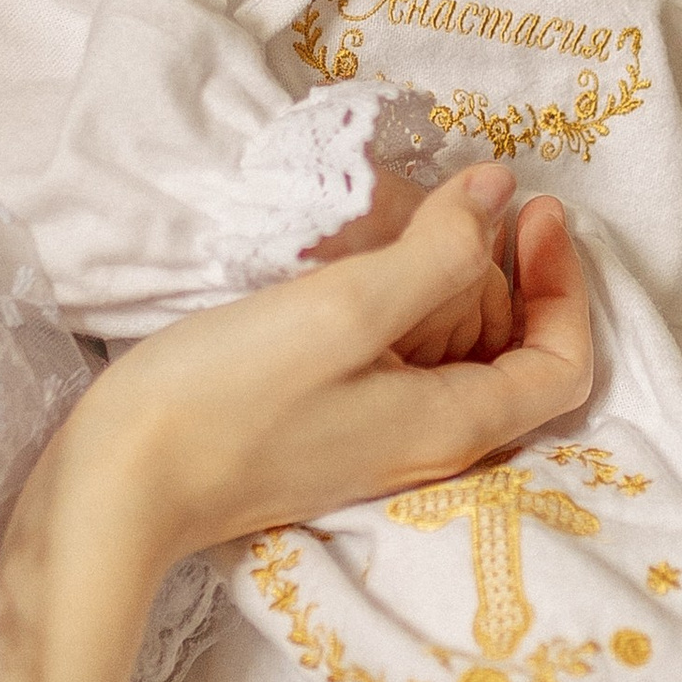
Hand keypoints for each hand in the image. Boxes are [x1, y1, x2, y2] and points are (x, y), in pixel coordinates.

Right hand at [0, 166, 591, 681]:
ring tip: (391, 218)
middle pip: (506, 349)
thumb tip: (501, 192)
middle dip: (494, 268)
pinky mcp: (328, 428)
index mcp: (451, 424)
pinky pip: (394, 359)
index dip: (566, 283)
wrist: (115, 489)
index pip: (563, 363)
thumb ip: (435, 251)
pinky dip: (393, 304)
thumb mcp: (342, 309)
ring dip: (439, 278)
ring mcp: (375, 439)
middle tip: (441, 199)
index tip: (533, 208)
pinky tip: (349, 266)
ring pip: (447, 350)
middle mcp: (428, 442)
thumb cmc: (224, 398)